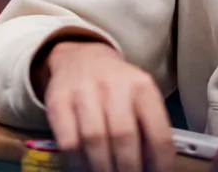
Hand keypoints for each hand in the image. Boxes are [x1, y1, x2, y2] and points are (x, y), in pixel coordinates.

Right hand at [41, 41, 173, 171]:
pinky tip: (83, 166)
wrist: (79, 56)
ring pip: (94, 139)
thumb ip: (148, 125)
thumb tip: (153, 165)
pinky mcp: (57, 100)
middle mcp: (112, 85)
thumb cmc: (115, 85)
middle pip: (123, 136)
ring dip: (102, 167)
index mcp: (142, 86)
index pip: (158, 133)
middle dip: (128, 167)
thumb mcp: (139, 96)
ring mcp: (82, 90)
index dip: (159, 163)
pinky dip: (77, 161)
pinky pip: (68, 140)